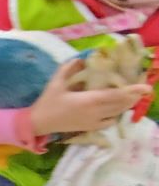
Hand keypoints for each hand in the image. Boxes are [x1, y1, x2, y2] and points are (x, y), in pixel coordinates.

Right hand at [30, 60, 152, 134]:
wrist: (39, 123)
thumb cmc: (47, 102)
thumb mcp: (56, 82)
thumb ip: (68, 69)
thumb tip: (81, 58)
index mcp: (89, 100)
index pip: (116, 95)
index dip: (133, 91)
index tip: (146, 87)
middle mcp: (95, 112)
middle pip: (121, 104)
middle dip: (133, 97)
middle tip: (143, 89)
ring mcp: (94, 121)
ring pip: (117, 113)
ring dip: (127, 105)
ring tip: (134, 97)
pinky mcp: (90, 127)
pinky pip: (109, 121)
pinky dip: (116, 114)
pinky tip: (116, 110)